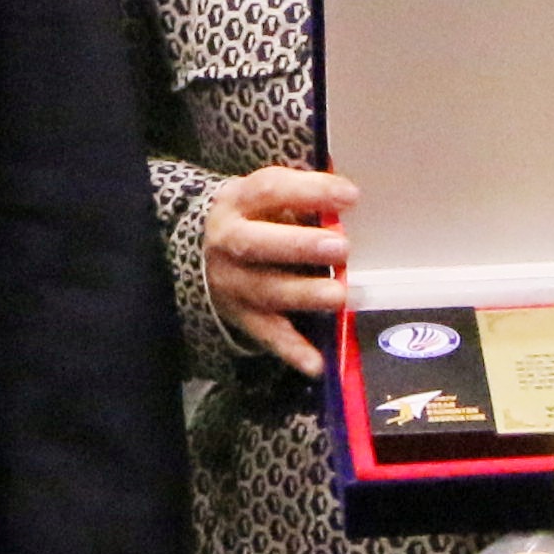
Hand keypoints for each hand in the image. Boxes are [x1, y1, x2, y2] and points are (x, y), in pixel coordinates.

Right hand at [203, 166, 357, 374]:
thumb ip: (303, 199)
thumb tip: (348, 198)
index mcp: (236, 202)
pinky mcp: (241, 316)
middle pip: (256, 243)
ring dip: (303, 294)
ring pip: (265, 290)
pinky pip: (267, 334)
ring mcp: (232, 282)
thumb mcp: (265, 200)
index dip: (309, 191)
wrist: (203, 253)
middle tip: (340, 248)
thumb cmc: (252, 220)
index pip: (269, 190)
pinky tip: (316, 363)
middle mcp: (228, 242)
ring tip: (337, 294)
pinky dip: (292, 351)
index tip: (350, 195)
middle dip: (299, 246)